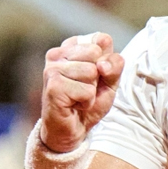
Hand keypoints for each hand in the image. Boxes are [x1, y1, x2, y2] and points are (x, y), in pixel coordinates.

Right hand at [40, 32, 123, 152]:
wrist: (73, 129)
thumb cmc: (90, 100)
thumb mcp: (111, 79)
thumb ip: (115, 64)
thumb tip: (101, 65)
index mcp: (72, 45)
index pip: (102, 39)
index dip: (107, 62)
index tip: (96, 75)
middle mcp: (58, 53)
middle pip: (96, 53)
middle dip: (98, 76)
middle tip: (85, 88)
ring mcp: (52, 69)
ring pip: (91, 71)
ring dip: (91, 90)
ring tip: (79, 97)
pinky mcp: (53, 86)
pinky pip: (87, 90)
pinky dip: (86, 101)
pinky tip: (74, 104)